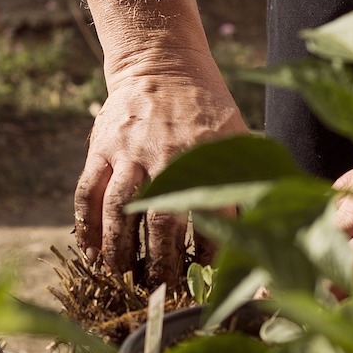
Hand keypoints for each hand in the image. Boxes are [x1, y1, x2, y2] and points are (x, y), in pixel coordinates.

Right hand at [74, 70, 246, 285]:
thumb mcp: (235, 133)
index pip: (211, 214)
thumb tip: (268, 219)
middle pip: (159, 220)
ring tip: (122, 277)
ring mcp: (129, 152)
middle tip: (160, 289)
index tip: (206, 278)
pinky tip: (90, 252)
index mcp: (206, 155)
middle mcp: (166, 156)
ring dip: (119, 250)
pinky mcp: (101, 148)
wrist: (161, 62)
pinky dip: (85, 226)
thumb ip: (244, 175)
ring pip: (118, 211)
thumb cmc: (206, 105)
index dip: (209, 253)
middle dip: (159, 262)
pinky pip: (87, 192)